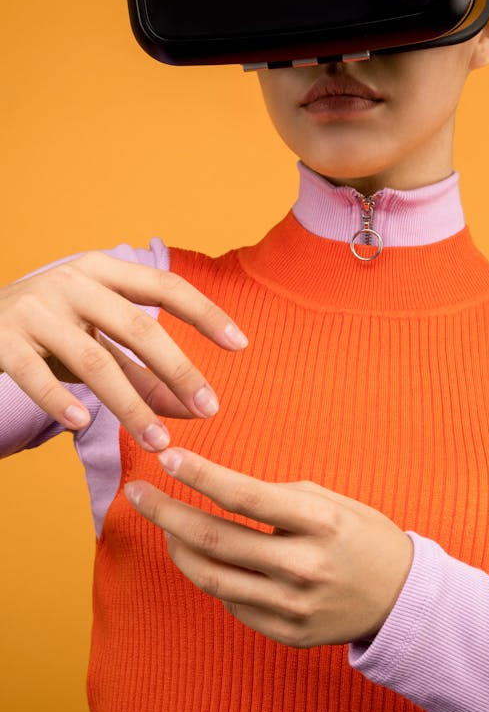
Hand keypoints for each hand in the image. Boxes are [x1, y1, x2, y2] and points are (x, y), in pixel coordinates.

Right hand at [0, 252, 246, 447]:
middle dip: (179, 370)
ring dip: (132, 405)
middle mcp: (73, 281)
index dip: (205, 313)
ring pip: (93, 361)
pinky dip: (61, 400)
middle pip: (138, 325)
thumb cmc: (48, 330)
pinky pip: (35, 374)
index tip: (242, 344)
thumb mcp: (96, 340)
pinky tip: (85, 424)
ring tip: (158, 441)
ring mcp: (35, 308)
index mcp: (103, 270)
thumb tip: (194, 407)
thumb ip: (142, 370)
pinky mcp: (1, 339)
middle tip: (210, 409)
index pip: (165, 285)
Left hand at [124, 448, 413, 647]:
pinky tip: (205, 558)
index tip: (169, 458)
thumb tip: (223, 493)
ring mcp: (293, 606)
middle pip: (215, 539)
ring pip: (212, 577)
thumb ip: (279, 498)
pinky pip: (232, 604)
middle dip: (167, 513)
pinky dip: (212, 576)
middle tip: (139, 492)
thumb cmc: (363, 536)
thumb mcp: (332, 501)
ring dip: (177, 547)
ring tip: (164, 525)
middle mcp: (303, 566)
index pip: (246, 497)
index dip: (202, 476)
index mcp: (319, 523)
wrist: (401, 598)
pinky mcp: (287, 634)